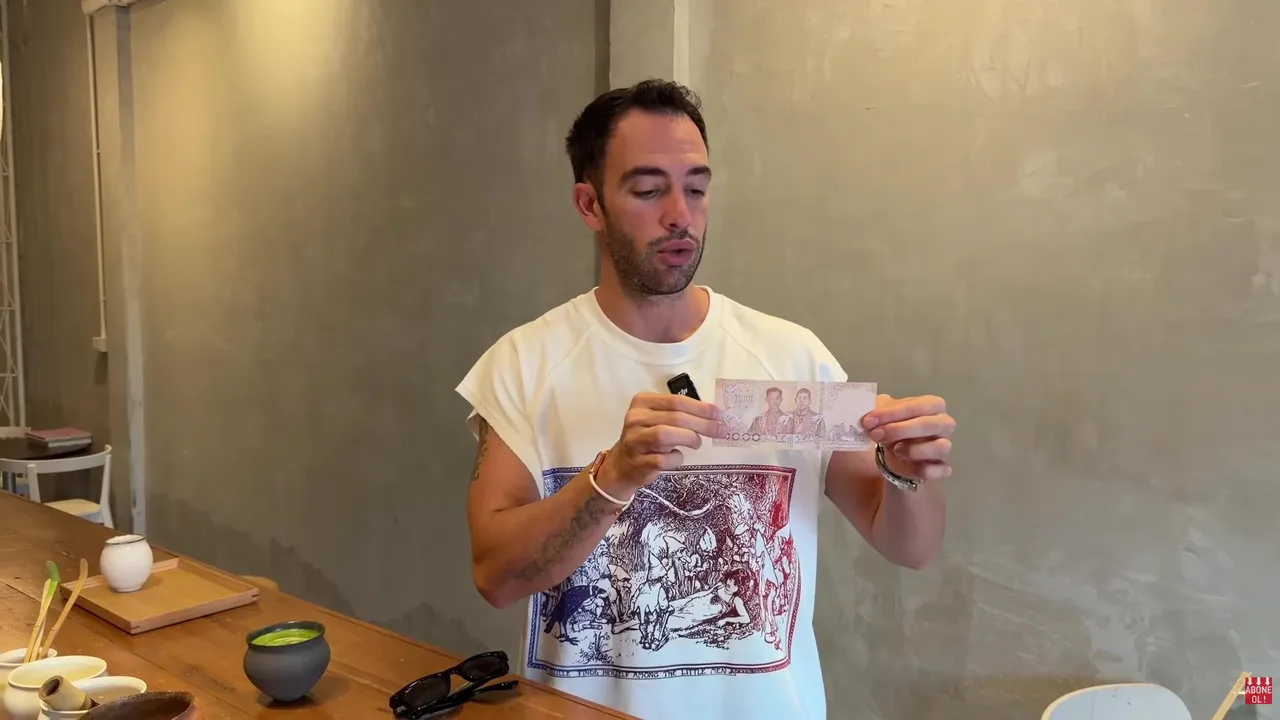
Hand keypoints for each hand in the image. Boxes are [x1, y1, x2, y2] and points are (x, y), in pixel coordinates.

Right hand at [605, 392, 725, 490]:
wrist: (623, 464)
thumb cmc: (647, 438)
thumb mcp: (658, 419)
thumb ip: (679, 414)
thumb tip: (714, 416)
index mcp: (642, 401)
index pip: (676, 401)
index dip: (701, 407)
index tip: (719, 414)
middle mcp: (635, 418)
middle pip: (675, 417)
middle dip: (703, 424)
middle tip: (721, 430)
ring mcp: (634, 439)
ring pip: (665, 435)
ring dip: (689, 438)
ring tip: (698, 443)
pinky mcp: (637, 461)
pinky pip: (663, 459)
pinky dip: (676, 458)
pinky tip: (679, 457)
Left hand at [861, 394, 953, 482]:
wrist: (896, 452)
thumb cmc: (894, 427)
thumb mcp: (884, 413)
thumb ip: (877, 410)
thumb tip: (868, 413)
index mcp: (933, 406)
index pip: (919, 405)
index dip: (893, 413)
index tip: (869, 420)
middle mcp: (944, 424)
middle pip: (929, 425)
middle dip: (899, 430)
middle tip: (876, 434)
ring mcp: (945, 447)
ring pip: (941, 447)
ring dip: (914, 449)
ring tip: (895, 450)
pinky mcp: (942, 467)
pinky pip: (942, 470)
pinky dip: (925, 470)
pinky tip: (908, 467)